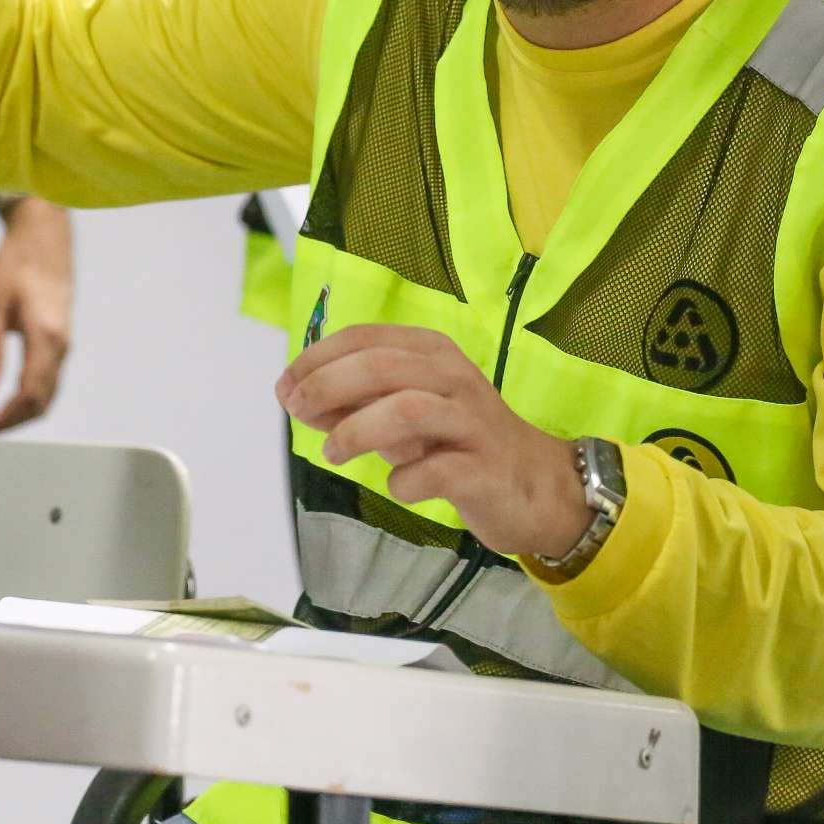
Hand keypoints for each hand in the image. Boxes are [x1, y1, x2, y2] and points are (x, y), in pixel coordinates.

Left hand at [0, 198, 73, 433]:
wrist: (44, 233)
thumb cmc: (16, 261)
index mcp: (45, 337)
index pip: (27, 397)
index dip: (1, 421)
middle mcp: (60, 346)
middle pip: (40, 404)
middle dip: (8, 423)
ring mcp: (63, 343)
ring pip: (46, 394)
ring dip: (16, 412)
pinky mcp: (60, 339)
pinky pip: (47, 381)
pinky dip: (26, 397)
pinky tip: (2, 395)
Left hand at [276, 324, 589, 557]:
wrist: (537, 485)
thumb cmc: (458, 442)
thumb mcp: (402, 414)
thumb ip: (353, 402)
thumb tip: (295, 397)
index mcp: (431, 351)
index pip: (364, 338)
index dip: (317, 359)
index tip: (286, 386)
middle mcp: (453, 377)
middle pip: (381, 365)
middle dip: (328, 386)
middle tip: (299, 412)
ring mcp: (472, 421)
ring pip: (408, 408)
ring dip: (358, 429)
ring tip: (333, 452)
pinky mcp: (485, 469)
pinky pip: (437, 471)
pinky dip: (405, 480)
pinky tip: (398, 486)